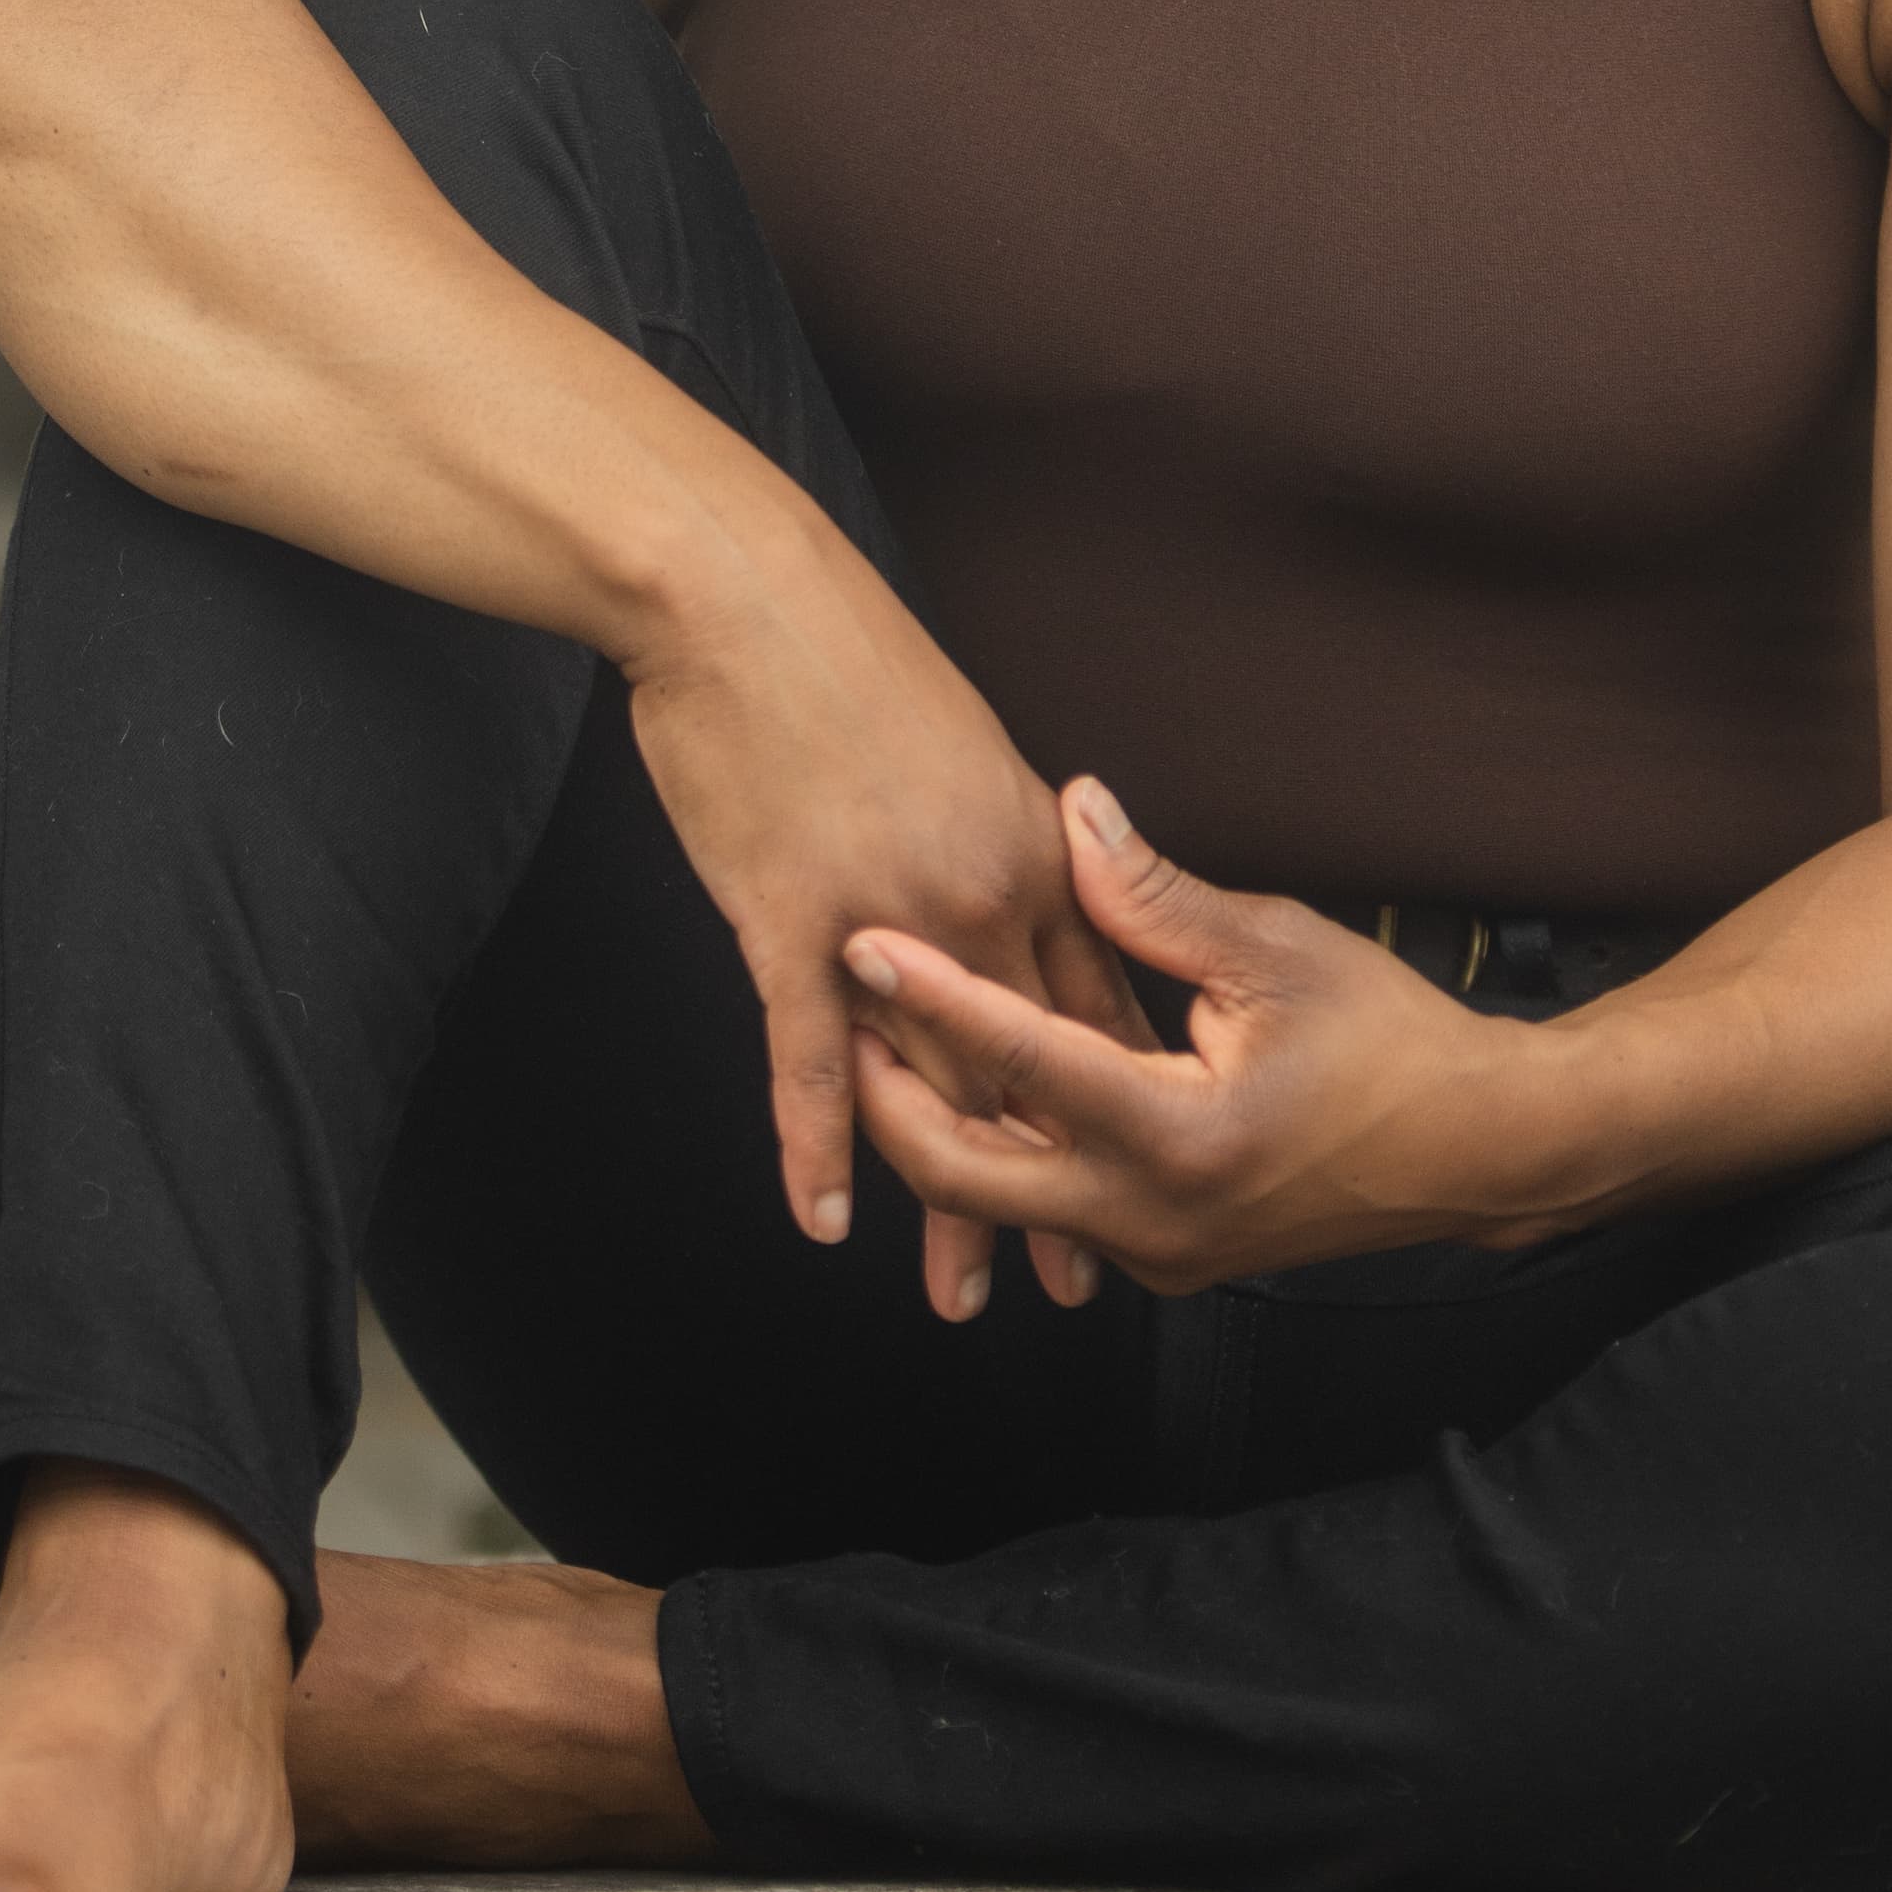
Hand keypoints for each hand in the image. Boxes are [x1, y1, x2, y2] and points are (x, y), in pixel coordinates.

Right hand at [622, 533, 1156, 1320]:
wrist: (748, 595)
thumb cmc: (841, 656)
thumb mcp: (958, 745)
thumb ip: (1001, 832)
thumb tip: (1037, 874)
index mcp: (1030, 848)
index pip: (1093, 1001)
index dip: (1116, 1100)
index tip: (1143, 1176)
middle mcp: (980, 893)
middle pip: (1032, 1070)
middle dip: (1055, 1185)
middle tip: (1072, 1288)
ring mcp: (890, 912)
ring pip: (935, 1088)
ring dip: (947, 1201)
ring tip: (963, 1297)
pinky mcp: (793, 916)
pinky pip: (810, 1055)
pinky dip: (817, 1144)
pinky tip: (826, 1218)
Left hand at [839, 781, 1553, 1293]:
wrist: (1475, 1148)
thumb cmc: (1393, 1046)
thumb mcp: (1278, 950)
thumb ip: (1155, 896)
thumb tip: (1074, 814)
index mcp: (1179, 1136)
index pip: (1020, 1060)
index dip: (932, 994)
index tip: (867, 943)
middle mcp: (1152, 1215)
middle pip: (965, 1174)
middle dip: (887, 1100)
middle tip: (852, 1016)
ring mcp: (1155, 1251)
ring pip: (1002, 1199)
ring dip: (940, 1126)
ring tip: (891, 1041)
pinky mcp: (1164, 1255)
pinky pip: (1054, 1205)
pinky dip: (1005, 1147)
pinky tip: (982, 1084)